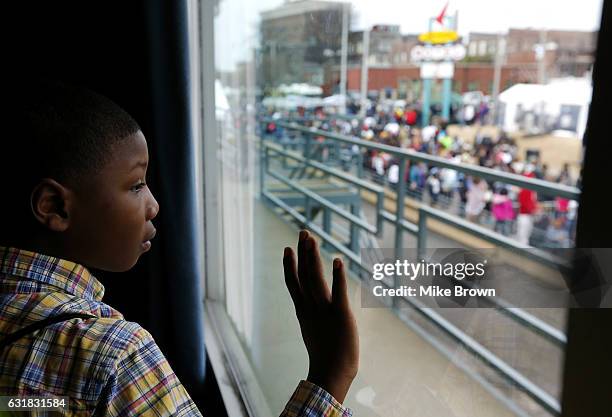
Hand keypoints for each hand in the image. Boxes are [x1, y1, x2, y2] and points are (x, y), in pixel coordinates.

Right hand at [283, 230, 358, 403]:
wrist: (332, 375)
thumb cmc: (326, 358)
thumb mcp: (315, 332)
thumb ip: (313, 319)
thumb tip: (311, 313)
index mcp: (303, 312)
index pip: (293, 283)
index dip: (290, 264)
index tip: (288, 248)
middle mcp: (311, 308)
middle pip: (304, 275)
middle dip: (303, 252)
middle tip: (303, 232)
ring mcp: (324, 310)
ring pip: (316, 279)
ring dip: (314, 258)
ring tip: (313, 239)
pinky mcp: (341, 315)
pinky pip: (338, 291)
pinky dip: (337, 276)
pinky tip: (337, 260)